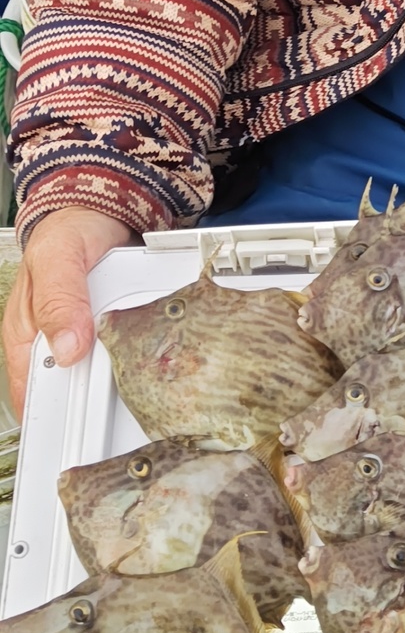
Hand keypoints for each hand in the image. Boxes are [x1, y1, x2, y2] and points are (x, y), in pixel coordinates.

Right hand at [3, 209, 137, 419]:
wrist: (102, 207)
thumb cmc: (68, 229)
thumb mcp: (58, 258)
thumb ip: (59, 300)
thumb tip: (68, 347)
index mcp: (25, 334)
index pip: (34, 393)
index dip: (59, 414)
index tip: (90, 424)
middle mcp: (51, 341)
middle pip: (70, 392)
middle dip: (98, 401)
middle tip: (129, 399)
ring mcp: (80, 337)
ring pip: (100, 376)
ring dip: (122, 380)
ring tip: (146, 383)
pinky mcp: (107, 330)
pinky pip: (122, 354)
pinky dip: (136, 357)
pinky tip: (151, 359)